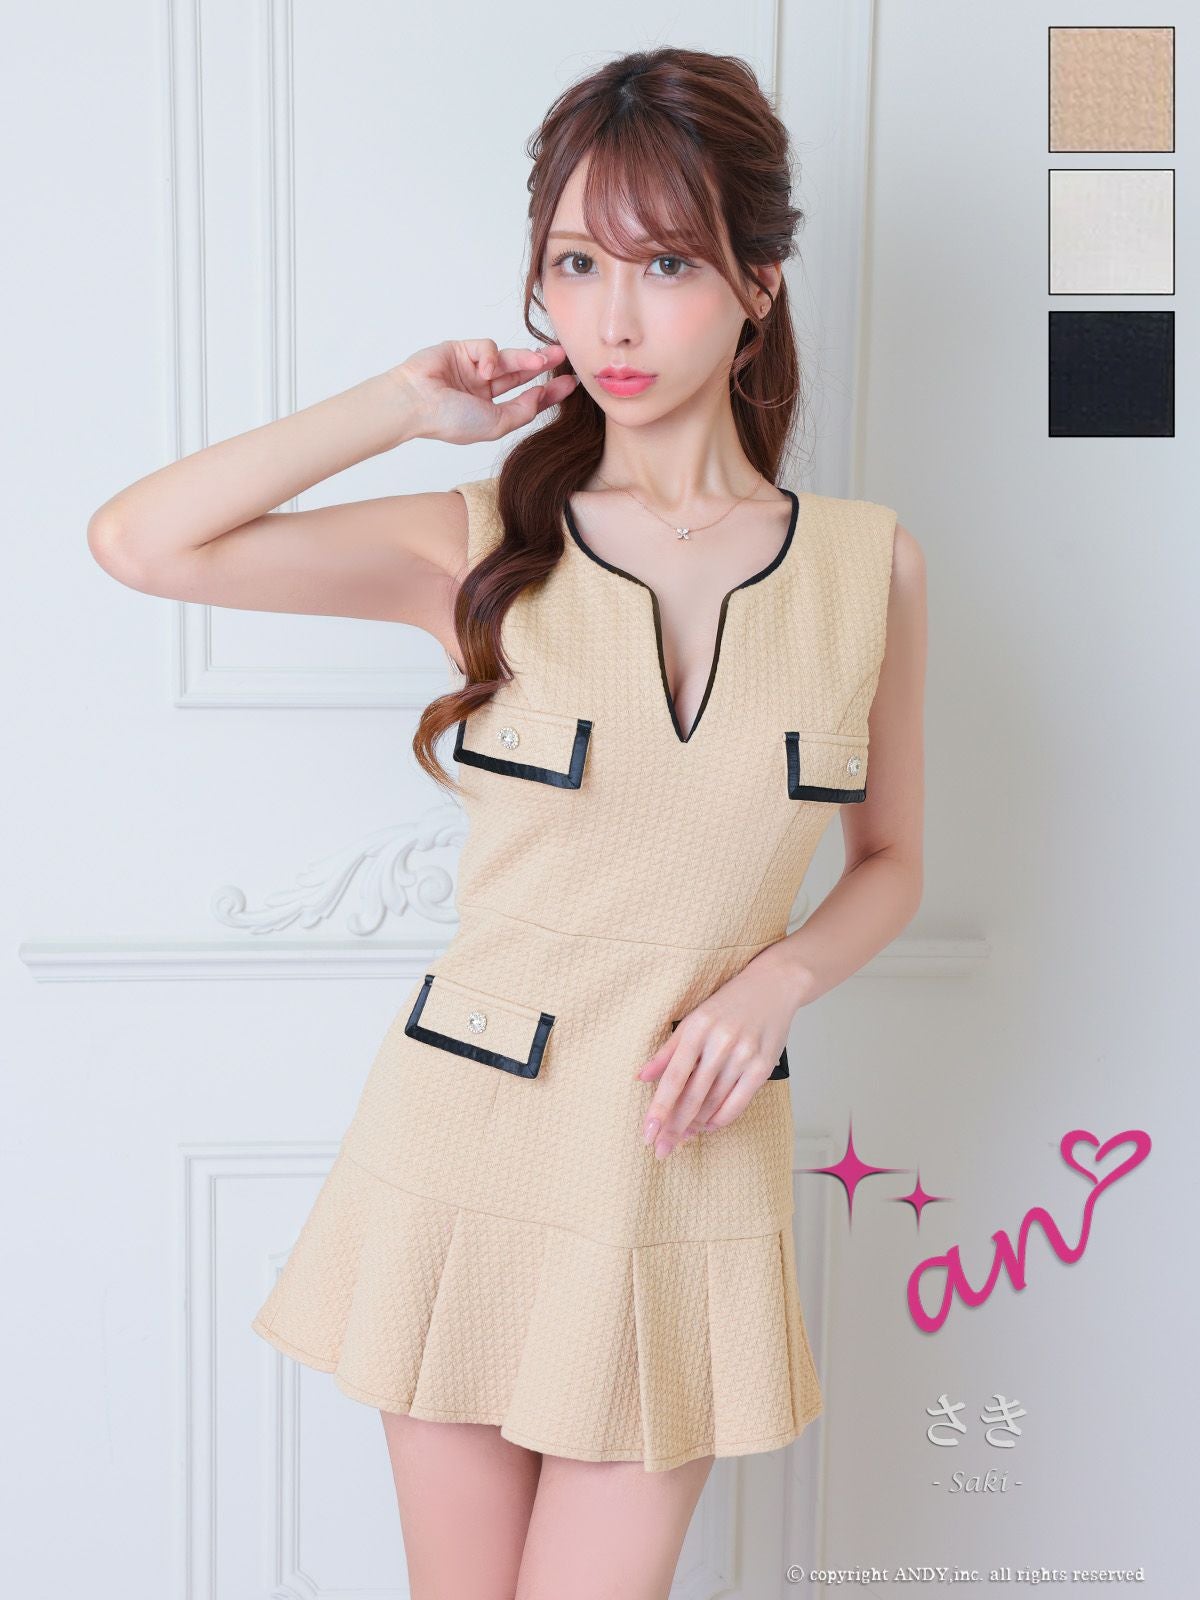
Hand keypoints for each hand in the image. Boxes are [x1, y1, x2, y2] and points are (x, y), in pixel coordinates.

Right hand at [387, 339, 577, 444]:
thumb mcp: (496, 424)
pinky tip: (483, 369)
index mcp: (489, 410)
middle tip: (563, 357)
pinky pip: (488, 347)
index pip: (525, 398)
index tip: (571, 384)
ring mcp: (472, 368)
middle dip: (543, 365)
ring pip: (508, 358)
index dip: (549, 391)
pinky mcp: (462, 349)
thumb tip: (543, 396)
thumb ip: (522, 411)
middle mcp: (482, 389)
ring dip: (526, 359)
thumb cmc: (450, 420)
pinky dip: (490, 357)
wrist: (416, 402)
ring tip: (541, 360)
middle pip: (521, 374)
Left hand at [633, 951, 795, 1158]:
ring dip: (695, 1125)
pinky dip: (721, 1118)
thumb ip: (667, 1050)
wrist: (773, 986)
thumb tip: (641, 1077)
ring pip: (714, 1102)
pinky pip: (739, 1102)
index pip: (673, 1077)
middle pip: (692, 1095)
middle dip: (674, 1126)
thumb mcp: (692, 1019)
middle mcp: (720, 1043)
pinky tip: (707, 1127)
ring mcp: (744, 1055)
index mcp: (697, 1029)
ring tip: (680, 1140)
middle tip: (661, 1149)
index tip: (647, 1132)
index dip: (659, 1108)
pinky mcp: (763, 1065)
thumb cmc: (727, 1004)